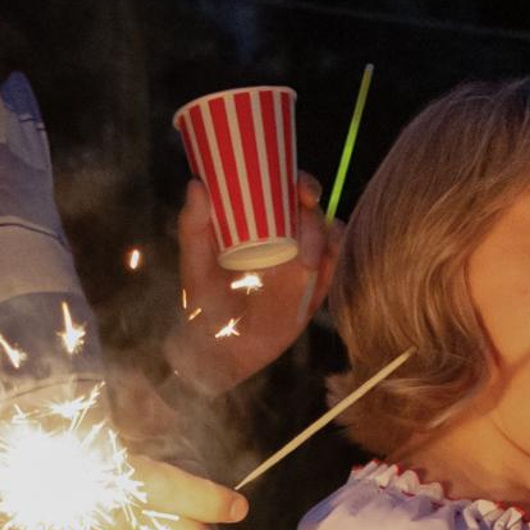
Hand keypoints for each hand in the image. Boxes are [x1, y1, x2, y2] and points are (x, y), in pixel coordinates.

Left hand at [171, 174, 341, 392]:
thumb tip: (196, 184)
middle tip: (305, 206)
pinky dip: (334, 257)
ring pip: (328, 229)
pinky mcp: (316, 285)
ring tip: (303, 261)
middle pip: (308, 204)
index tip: (293, 184)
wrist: (221, 350)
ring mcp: (302, 258)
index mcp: (254, 221)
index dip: (292, 179)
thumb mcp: (194, 264)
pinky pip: (336, 262)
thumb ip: (193, 226)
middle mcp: (282, 234)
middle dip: (311, 199)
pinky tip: (315, 268)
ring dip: (321, 235)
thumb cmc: (203, 303)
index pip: (279, 188)